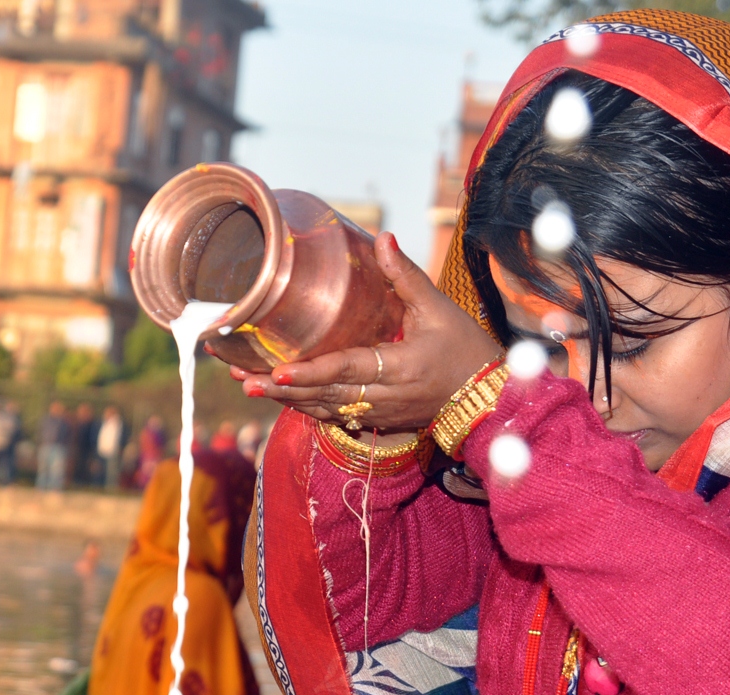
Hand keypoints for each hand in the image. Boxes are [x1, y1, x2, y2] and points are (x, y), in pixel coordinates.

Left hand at [235, 232, 502, 429]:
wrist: (489, 398)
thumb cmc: (467, 350)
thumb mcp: (440, 309)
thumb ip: (405, 276)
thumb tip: (382, 237)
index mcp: (401, 366)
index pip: (347, 369)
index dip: (310, 372)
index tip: (277, 370)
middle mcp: (384, 396)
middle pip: (324, 395)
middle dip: (280, 388)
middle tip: (240, 377)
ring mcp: (378, 414)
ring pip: (323, 409)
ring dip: (285, 399)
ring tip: (247, 384)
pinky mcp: (377, 421)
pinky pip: (333, 416)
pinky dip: (305, 407)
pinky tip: (278, 396)